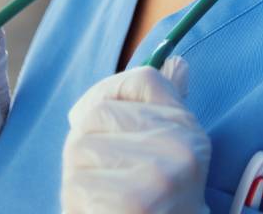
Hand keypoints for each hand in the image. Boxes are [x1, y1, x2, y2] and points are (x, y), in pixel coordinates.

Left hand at [62, 55, 210, 213]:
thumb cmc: (161, 202)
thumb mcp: (175, 151)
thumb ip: (166, 109)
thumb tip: (176, 62)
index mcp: (188, 126)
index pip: (141, 79)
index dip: (108, 93)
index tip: (99, 120)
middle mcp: (179, 144)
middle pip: (96, 114)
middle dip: (86, 144)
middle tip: (103, 172)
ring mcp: (157, 173)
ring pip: (79, 148)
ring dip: (78, 176)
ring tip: (103, 196)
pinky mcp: (130, 202)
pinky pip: (75, 184)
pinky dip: (77, 204)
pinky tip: (101, 212)